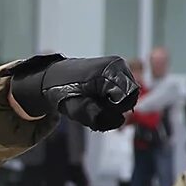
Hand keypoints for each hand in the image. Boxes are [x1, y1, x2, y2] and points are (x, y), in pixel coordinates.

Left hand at [9, 55, 139, 129]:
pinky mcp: (118, 71)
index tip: (97, 107)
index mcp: (108, 71)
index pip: (128, 99)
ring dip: (113, 105)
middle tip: (94, 105)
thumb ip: (98, 116)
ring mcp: (119, 67)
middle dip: (115, 109)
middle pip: (131, 98)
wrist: (55, 78)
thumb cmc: (64, 92)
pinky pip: (123, 93)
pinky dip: (113, 100)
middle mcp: (118, 65)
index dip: (115, 110)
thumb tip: (120, 120)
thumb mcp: (77, 109)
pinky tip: (98, 97)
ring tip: (94, 100)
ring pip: (128, 97)